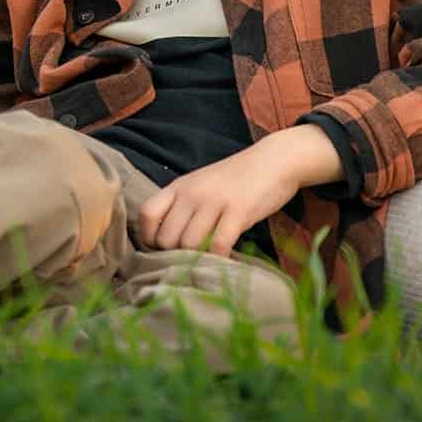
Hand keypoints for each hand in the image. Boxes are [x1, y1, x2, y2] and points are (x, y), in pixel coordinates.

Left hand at [136, 127, 340, 255]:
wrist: (274, 160)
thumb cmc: (236, 178)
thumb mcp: (201, 185)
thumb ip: (183, 206)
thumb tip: (165, 241)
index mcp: (180, 186)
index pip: (146, 214)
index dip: (148, 237)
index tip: (161, 250)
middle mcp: (193, 193)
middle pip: (166, 238)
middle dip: (174, 255)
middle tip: (189, 260)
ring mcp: (215, 202)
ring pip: (189, 245)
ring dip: (196, 259)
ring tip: (207, 261)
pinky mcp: (238, 212)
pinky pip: (218, 245)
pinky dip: (219, 259)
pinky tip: (225, 259)